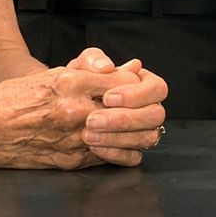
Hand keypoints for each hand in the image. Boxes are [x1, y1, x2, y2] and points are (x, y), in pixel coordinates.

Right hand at [0, 61, 143, 169]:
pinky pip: (115, 158)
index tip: (135, 85)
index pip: (128, 81)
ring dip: (141, 131)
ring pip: (135, 139)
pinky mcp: (72, 160)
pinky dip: (125, 151)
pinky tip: (121, 144)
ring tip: (136, 126)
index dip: (138, 83)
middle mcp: (76, 110)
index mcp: (71, 82)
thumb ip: (93, 71)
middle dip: (148, 108)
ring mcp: (75, 138)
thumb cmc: (14, 98)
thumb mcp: (54, 74)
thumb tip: (129, 68)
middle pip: (139, 111)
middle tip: (145, 107)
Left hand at [61, 48, 170, 165]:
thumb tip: (107, 66)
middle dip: (125, 118)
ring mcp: (141, 130)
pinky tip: (93, 148)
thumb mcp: (80, 66)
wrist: (59, 107)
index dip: (135, 94)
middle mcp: (147, 107)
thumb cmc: (74, 82)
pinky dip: (115, 153)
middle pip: (156, 115)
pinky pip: (133, 157)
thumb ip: (93, 60)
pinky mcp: (130, 150)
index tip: (107, 97)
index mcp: (143, 83)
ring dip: (118, 137)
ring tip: (87, 135)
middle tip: (93, 120)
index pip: (156, 88)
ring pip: (147, 138)